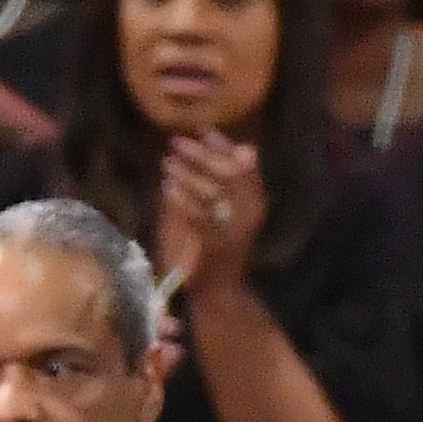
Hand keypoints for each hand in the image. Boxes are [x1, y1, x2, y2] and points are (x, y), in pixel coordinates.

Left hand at [156, 131, 270, 299]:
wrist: (220, 290)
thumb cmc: (219, 245)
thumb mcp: (225, 209)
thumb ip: (225, 181)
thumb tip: (227, 148)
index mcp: (256, 202)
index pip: (245, 166)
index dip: (224, 146)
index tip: (204, 130)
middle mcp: (251, 214)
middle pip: (229, 174)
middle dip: (202, 155)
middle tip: (177, 142)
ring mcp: (236, 231)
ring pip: (213, 194)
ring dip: (187, 175)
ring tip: (167, 163)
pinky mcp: (218, 246)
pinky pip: (199, 217)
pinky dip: (181, 201)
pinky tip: (167, 188)